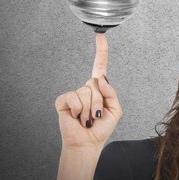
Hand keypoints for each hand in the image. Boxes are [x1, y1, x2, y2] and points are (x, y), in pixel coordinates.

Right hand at [54, 34, 122, 153]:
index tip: (100, 36)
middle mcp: (86, 89)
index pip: (99, 66)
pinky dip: (77, 110)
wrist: (87, 144)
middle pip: (96, 84)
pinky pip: (73, 98)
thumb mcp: (115, 110)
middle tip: (96, 117)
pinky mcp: (63, 101)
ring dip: (89, 111)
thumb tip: (100, 78)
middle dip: (99, 104)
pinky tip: (76, 117)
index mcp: (99, 89)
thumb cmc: (101, 129)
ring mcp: (74, 94)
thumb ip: (111, 92)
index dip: (101, 51)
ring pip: (86, 93)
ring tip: (86, 120)